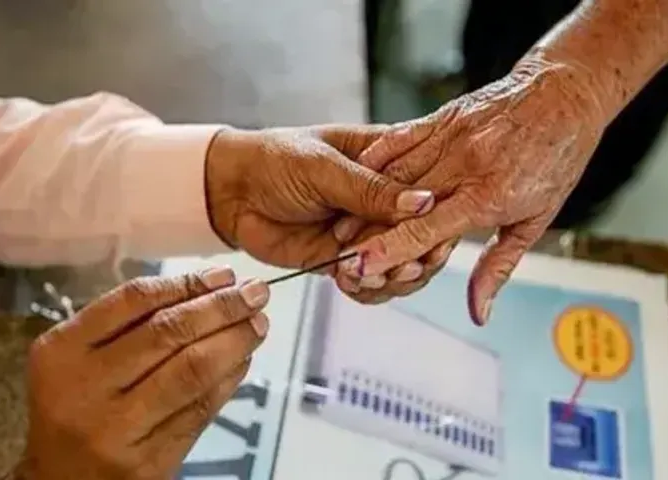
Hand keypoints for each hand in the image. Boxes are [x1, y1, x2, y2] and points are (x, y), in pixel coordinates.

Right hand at [13, 267, 267, 478]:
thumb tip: (211, 290)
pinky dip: (229, 379)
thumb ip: (130, 326)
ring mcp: (117, 428)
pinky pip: (201, 409)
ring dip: (235, 341)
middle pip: (168, 332)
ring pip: (192, 370)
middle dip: (222, 307)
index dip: (188, 283)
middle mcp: (86, 387)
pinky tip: (244, 360)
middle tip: (256, 293)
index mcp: (63, 351)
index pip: (135, 300)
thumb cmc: (77, 406)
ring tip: (258, 324)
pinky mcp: (148, 460)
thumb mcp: (81, 359)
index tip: (225, 275)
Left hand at [204, 125, 433, 272]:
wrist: (229, 192)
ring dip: (392, 275)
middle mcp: (384, 199)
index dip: (438, 216)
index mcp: (390, 161)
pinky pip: (371, 282)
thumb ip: (371, 190)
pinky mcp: (346, 259)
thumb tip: (423, 202)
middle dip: (416, 255)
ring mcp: (367, 232)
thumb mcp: (323, 167)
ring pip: (401, 263)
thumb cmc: (274, 160)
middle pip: (423, 234)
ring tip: (370, 275)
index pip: (431, 189)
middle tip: (403, 267)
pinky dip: (366, 288)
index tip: (435, 237)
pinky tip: (350, 282)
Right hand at [334, 55, 611, 323]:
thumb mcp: (536, 220)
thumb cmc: (556, 160)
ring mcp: (450, 137)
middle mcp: (464, 166)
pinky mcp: (442, 117)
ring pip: (393, 173)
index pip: (425, 230)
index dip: (388, 251)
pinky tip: (357, 175)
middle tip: (336, 254)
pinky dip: (376, 159)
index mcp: (488, 196)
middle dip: (365, 232)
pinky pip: (399, 138)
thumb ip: (498, 267)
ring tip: (338, 225)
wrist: (565, 94)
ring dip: (363, 200)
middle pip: (399, 205)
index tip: (359, 267)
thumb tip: (479, 312)